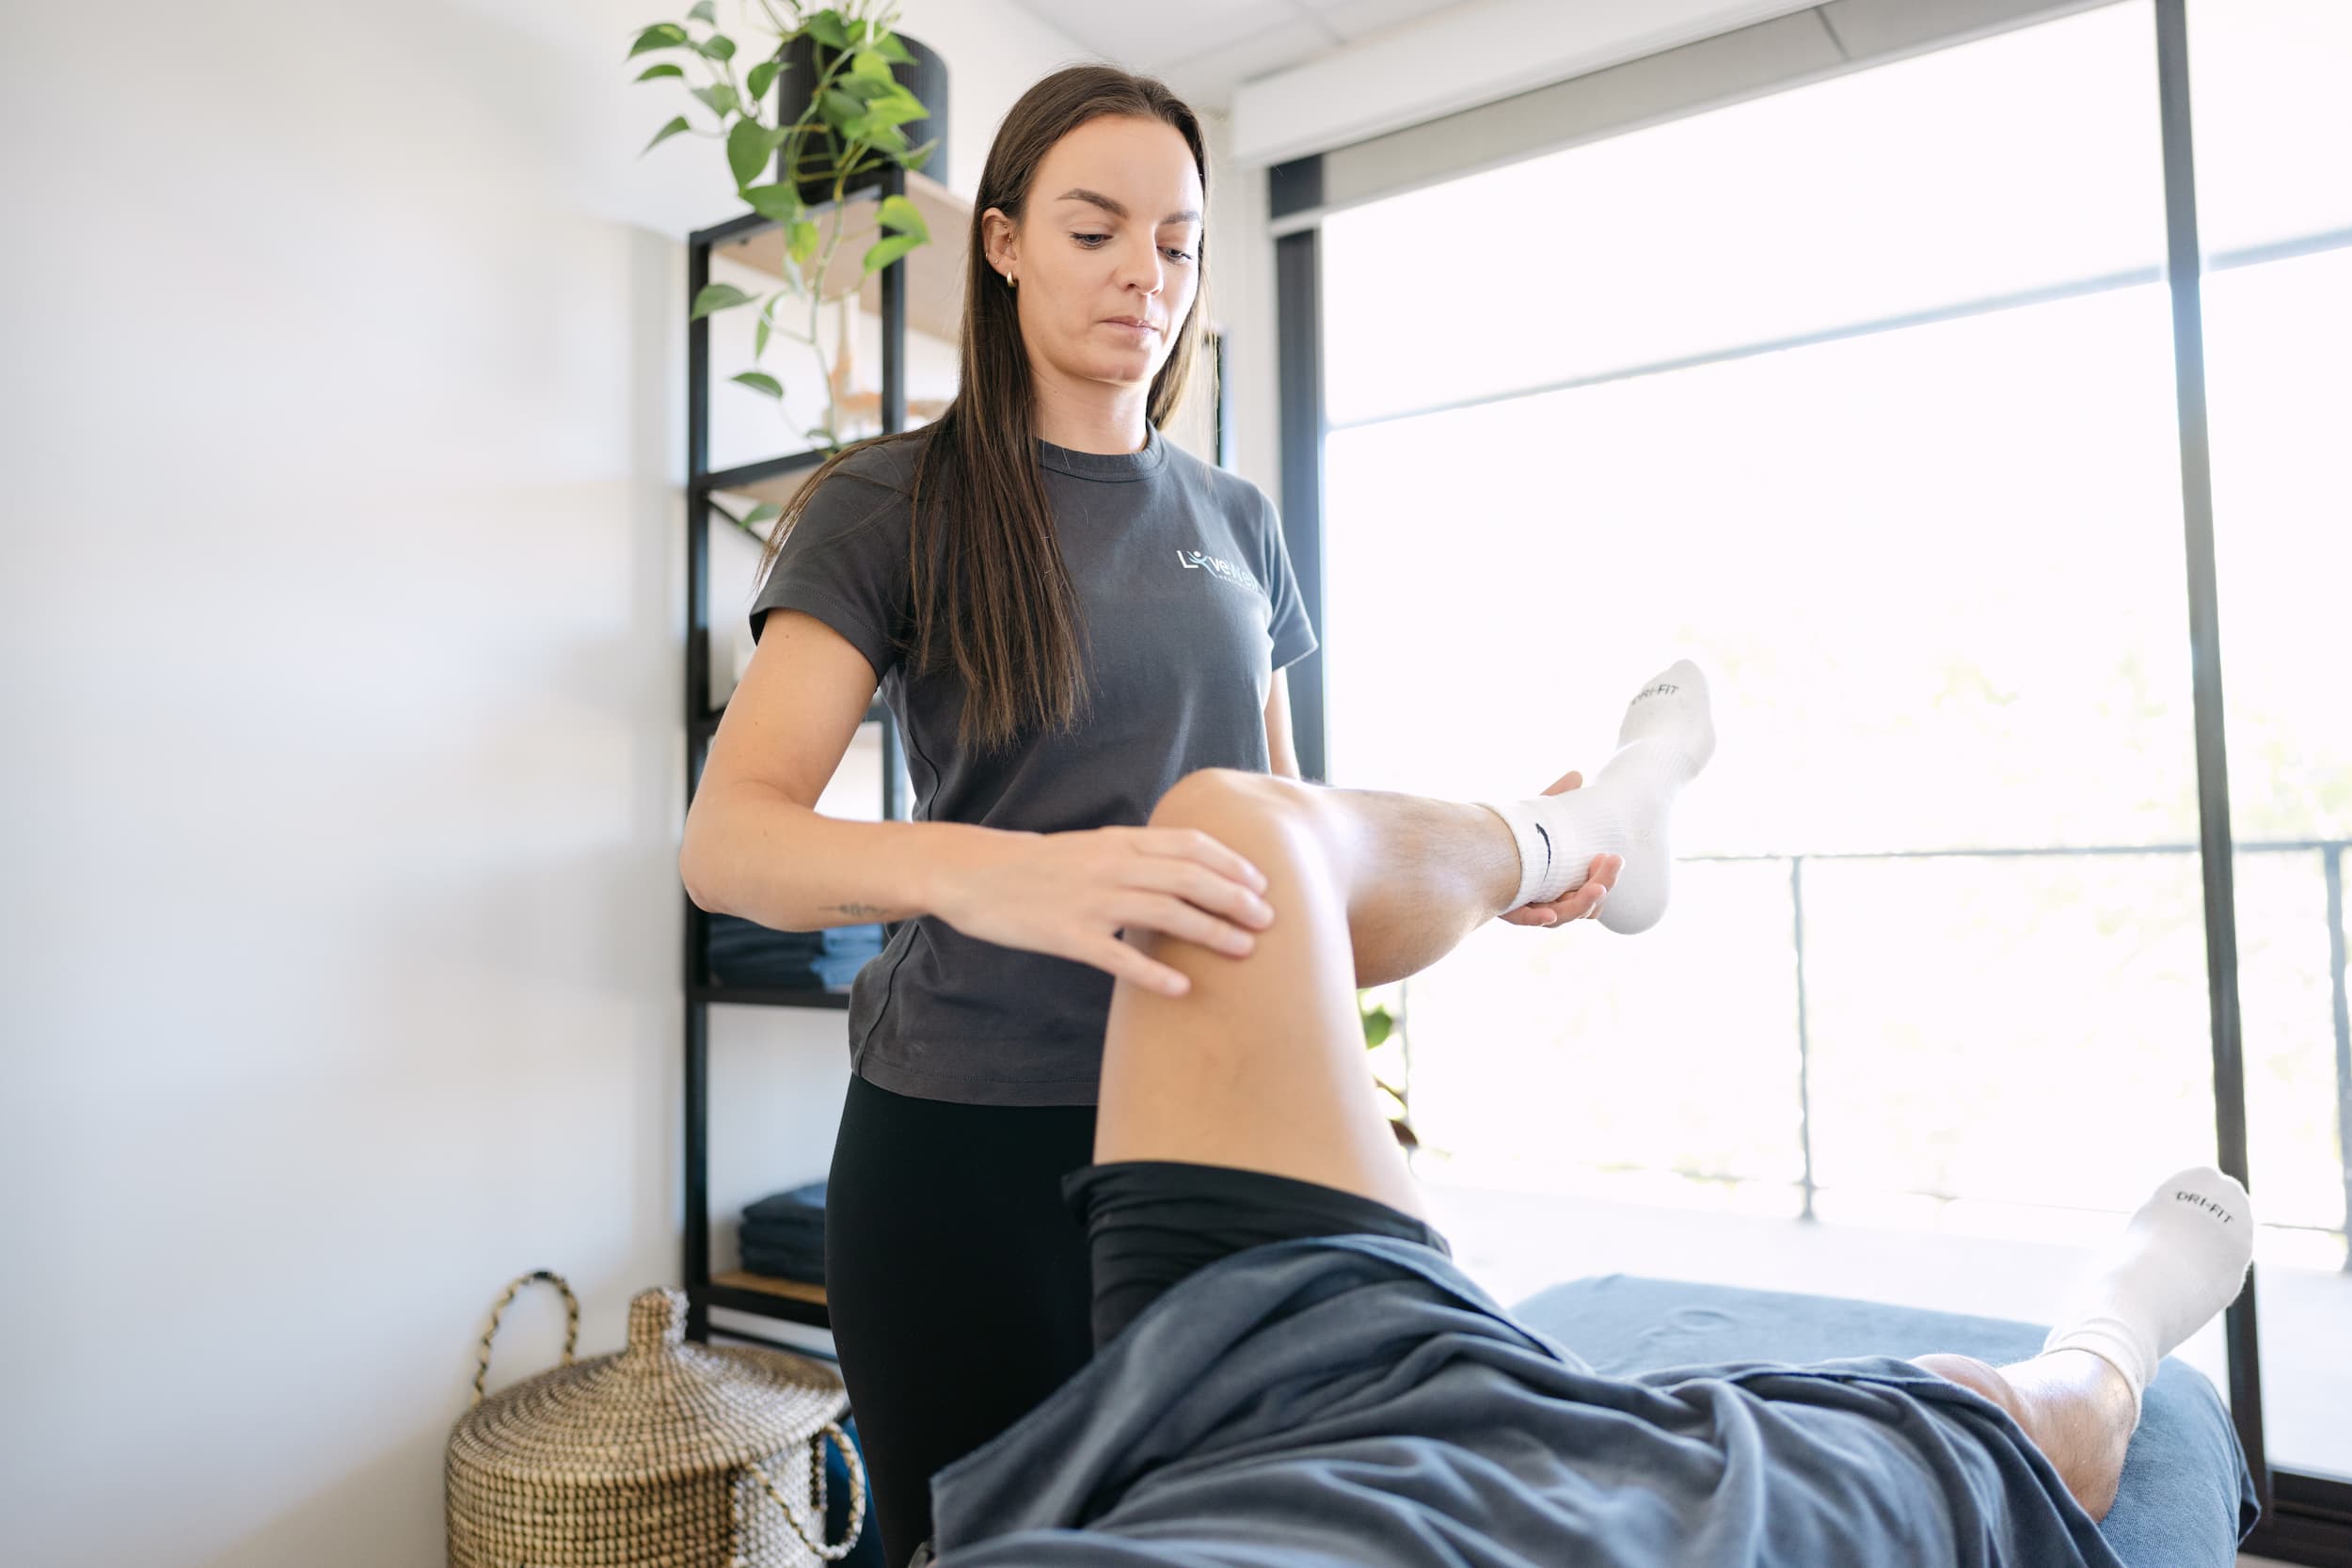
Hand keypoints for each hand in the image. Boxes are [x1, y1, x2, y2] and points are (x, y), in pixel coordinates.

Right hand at [930, 826, 1275, 996]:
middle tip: (1268, 920)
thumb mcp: (1092, 846)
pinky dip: (1154, 973)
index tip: (1260, 883)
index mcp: (1119, 840)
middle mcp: (1111, 866)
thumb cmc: (1040, 865)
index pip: (1189, 844)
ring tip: (1244, 949)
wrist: (976, 874)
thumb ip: (1136, 855)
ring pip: (1165, 913)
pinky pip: (1119, 957)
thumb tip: (1186, 871)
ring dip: (1211, 932)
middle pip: (1188, 878)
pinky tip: (1182, 988)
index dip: (1230, 863)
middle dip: (1235, 899)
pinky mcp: (1068, 936)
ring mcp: (1090, 901)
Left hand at [1497, 769, 1622, 927]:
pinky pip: (1524, 919)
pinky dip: (1537, 918)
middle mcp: (1551, 900)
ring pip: (1562, 916)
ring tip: (1595, 888)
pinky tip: (1547, 913)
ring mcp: (1531, 907)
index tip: (1613, 857)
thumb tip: (1576, 775)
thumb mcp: (1536, 820)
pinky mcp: (1507, 909)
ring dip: (1580, 904)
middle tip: (1611, 863)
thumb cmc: (1511, 836)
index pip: (1593, 890)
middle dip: (1602, 885)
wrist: (1473, 848)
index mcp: (1564, 884)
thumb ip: (1555, 803)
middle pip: (1584, 906)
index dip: (1606, 878)